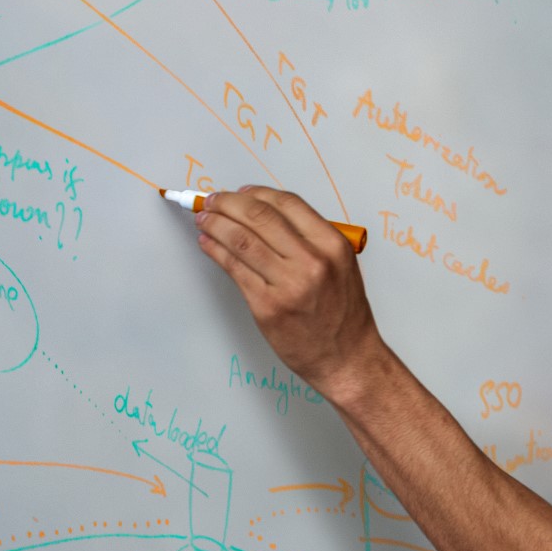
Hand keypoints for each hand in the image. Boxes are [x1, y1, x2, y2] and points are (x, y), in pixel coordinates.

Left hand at [194, 186, 382, 401]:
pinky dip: (215, 251)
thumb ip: (310, 240)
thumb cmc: (344, 315)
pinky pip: (234, 268)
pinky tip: (208, 243)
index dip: (256, 192)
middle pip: (259, 216)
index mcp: (333, 245)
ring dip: (215, 223)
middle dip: (228, 203)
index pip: (287, 204)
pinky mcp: (267, 306)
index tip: (240, 192)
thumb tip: (265, 216)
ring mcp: (288, 284)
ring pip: (240, 240)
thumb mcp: (341, 266)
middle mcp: (312, 261)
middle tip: (212, 201)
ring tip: (204, 219)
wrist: (346, 358)